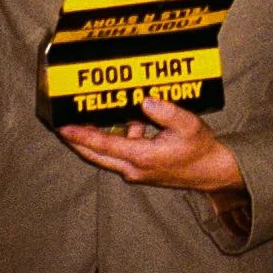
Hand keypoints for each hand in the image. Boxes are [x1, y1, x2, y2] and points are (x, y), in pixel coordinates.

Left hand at [59, 95, 245, 194]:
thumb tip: (144, 101)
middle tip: (61, 124)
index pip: (104, 145)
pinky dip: (119, 138)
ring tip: (96, 112)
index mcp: (142, 157)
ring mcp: (136, 171)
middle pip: (96, 154)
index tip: (63, 127)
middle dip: (77, 140)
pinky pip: (121, 153)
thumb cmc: (200, 148)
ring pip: (107, 154)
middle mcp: (133, 168)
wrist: (211, 171)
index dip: (81, 136)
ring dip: (101, 136)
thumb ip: (166, 111)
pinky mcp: (140, 170)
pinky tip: (132, 121)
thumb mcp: (188, 124)